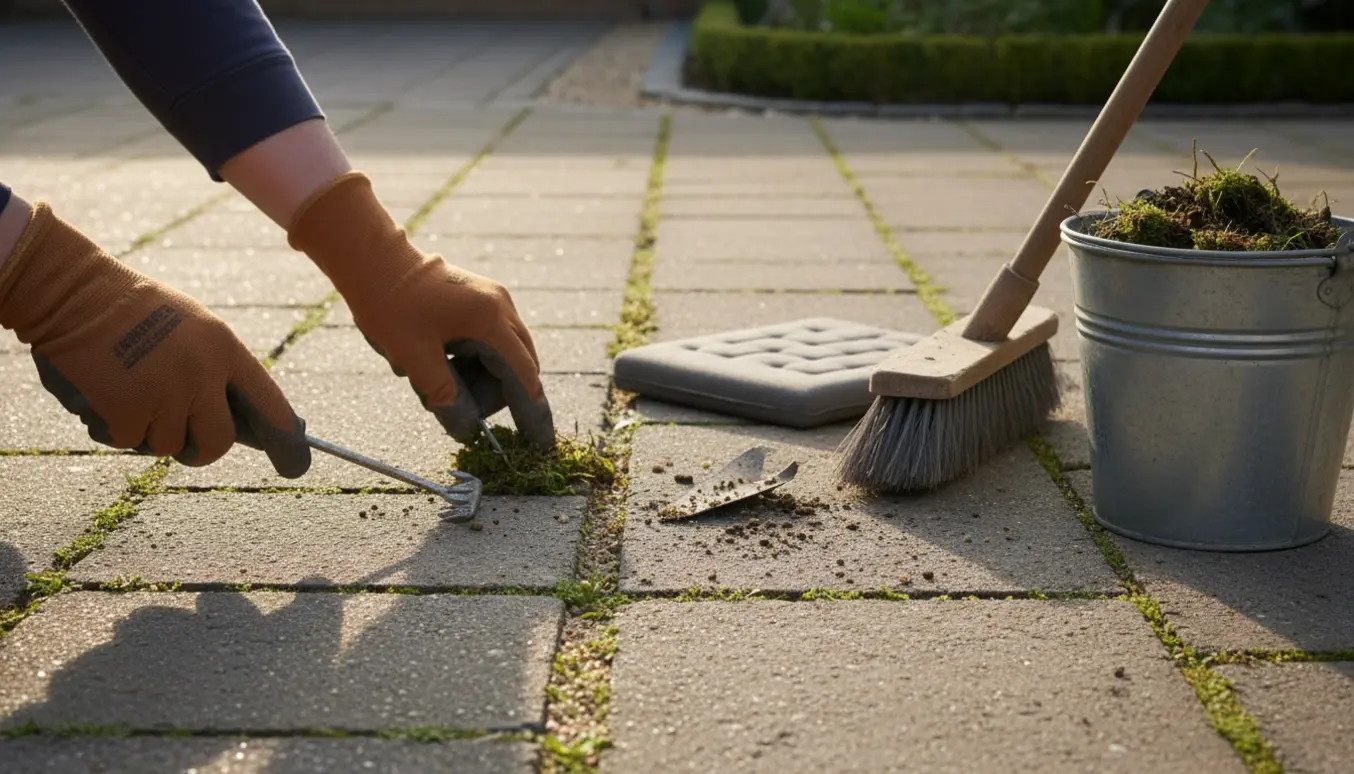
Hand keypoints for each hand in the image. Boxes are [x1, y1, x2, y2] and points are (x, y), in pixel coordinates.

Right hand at [0, 202, 309, 474]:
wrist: (72, 292)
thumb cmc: (131, 310)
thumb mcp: (191, 328)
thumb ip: (215, 369)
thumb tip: (235, 421)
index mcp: (225, 348)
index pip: (268, 402)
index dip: (284, 438)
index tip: (295, 463)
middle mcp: (203, 373)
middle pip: (219, 441)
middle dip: (201, 450)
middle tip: (186, 446)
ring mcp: (167, 394)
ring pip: (168, 445)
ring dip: (147, 431)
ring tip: (129, 392)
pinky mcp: (129, 411)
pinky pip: (129, 442)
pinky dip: (114, 428)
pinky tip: (104, 394)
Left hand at [287, 172, 554, 447]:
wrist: (373, 260)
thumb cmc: (390, 306)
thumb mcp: (415, 359)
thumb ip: (446, 397)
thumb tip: (468, 431)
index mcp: (489, 321)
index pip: (523, 376)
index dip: (532, 411)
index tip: (541, 441)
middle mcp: (501, 307)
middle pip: (520, 365)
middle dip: (498, 395)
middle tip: (462, 408)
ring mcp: (494, 299)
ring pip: (506, 353)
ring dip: (483, 376)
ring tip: (439, 376)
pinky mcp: (482, 298)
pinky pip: (493, 338)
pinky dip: (477, 359)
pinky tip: (443, 360)